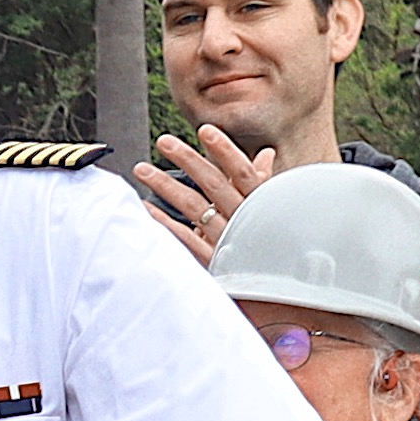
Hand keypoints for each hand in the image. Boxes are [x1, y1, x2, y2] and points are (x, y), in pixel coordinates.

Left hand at [126, 121, 276, 262]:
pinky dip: (163, 222)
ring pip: (193, 207)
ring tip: (142, 169)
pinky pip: (183, 238)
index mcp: (260, 203)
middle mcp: (243, 218)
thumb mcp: (273, 210)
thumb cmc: (275, 243)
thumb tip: (266, 154)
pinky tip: (145, 207)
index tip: (205, 131)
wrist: (277, 289)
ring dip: (165, 186)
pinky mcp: (213, 259)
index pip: (242, 172)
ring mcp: (226, 239)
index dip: (224, 151)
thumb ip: (263, 181)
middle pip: (213, 184)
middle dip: (187, 159)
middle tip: (164, 141)